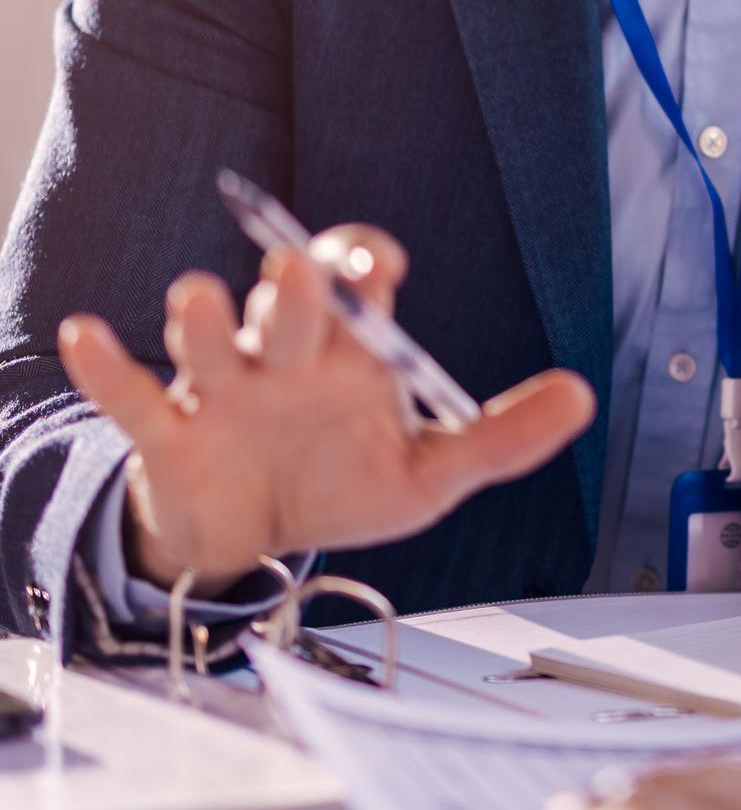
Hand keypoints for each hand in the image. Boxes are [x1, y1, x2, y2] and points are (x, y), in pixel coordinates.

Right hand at [57, 228, 593, 593]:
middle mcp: (283, 353)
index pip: (357, 278)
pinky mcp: (167, 433)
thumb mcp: (427, 471)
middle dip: (294, 287)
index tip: (379, 268)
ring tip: (195, 300)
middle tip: (301, 274)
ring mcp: (220, 388)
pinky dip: (106, 364)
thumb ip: (500, 437)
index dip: (364, 263)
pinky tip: (89, 336)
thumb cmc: (338, 481)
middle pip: (287, 302)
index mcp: (348, 350)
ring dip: (201, 319)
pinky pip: (130, 392)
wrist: (258, 546)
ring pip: (208, 339)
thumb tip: (582, 398)